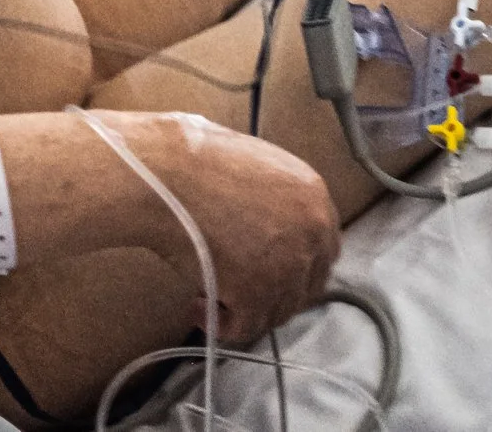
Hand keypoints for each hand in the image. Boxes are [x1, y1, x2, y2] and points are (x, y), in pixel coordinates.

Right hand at [132, 114, 340, 344]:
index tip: (270, 274)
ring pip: (276, 312)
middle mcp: (312, 233)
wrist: (167, 175)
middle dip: (274, 295)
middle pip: (306, 287)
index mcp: (315, 197)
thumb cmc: (199, 163)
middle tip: (238, 291)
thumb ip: (280, 202)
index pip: (324, 251)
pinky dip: (221, 326)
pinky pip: (245, 328)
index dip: (298, 269)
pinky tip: (197, 309)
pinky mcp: (257, 292)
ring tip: (208, 296)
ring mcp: (288, 265)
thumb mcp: (260, 169)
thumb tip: (272, 232)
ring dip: (245, 311)